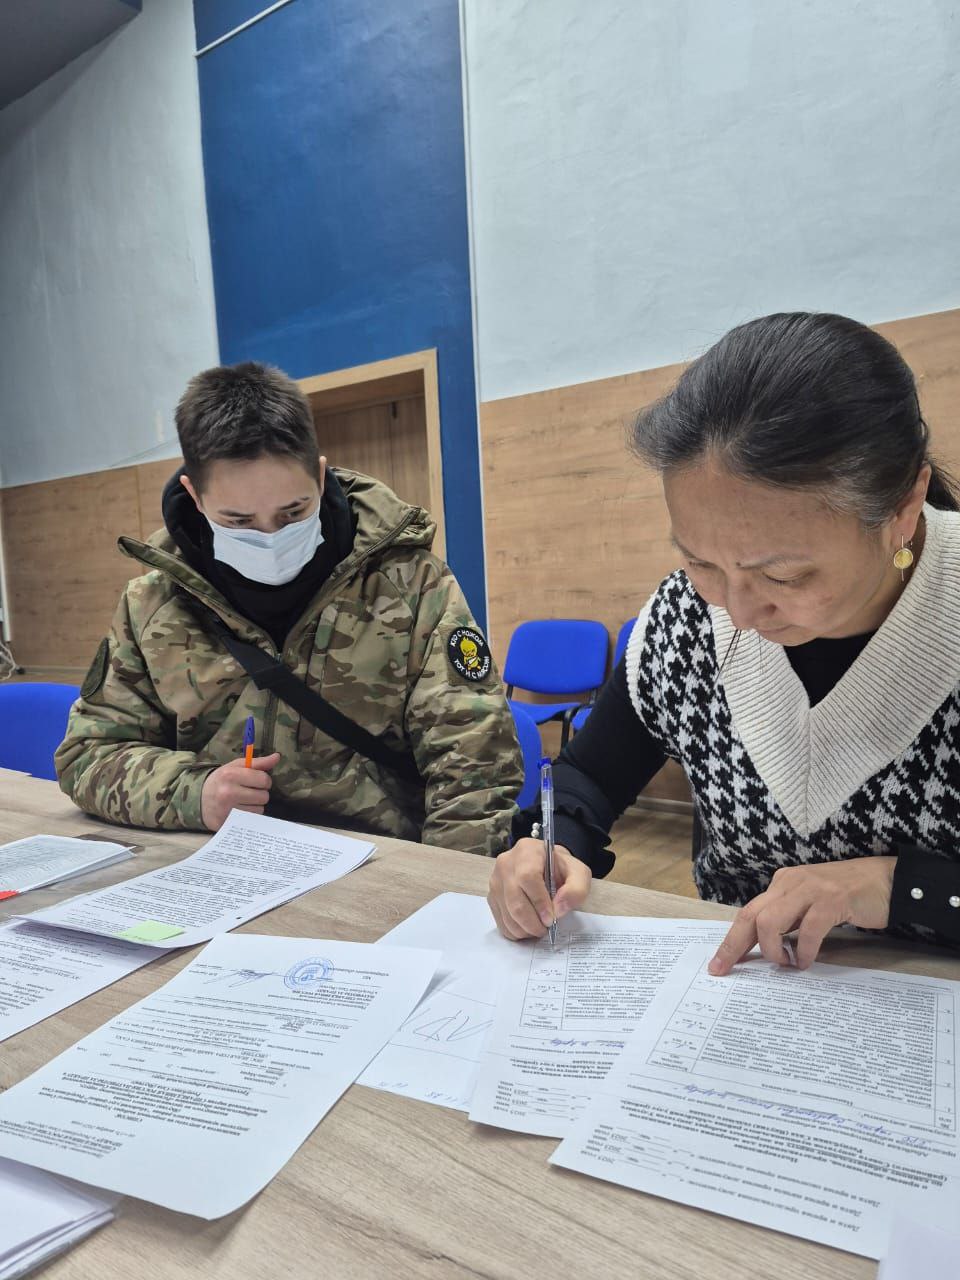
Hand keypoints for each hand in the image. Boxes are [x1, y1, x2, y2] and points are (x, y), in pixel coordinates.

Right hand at [200, 752, 279, 830]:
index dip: (264, 780)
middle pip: (264, 796)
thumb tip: (277, 757)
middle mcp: (228, 793)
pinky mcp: (228, 823)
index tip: (257, 781)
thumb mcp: (236, 767)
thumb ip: (258, 763)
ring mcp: (227, 810)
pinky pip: (251, 820)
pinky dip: (249, 816)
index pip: (263, 779)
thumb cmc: (221, 780)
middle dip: (260, 793)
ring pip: (259, 810)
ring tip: (243, 801)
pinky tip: (240, 810)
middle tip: (249, 792)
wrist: (198, 798)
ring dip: (255, 806)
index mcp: (231, 775)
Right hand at [488, 838, 591, 939]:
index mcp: (527, 851)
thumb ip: (576, 889)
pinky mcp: (492, 897)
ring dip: (525, 929)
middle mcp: (506, 864)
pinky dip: (515, 931)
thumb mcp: (578, 873)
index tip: (551, 918)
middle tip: (547, 928)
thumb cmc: (560, 869)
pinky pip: (500, 921)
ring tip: (539, 928)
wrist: (545, 866)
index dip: (539, 902)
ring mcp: (495, 881)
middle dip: (533, 922)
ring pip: (506, 914)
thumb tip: (558, 910)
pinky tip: (528, 927)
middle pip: (514, 900)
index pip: (527, 878)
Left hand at [708, 856, 896, 974]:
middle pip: (751, 916)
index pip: (748, 913)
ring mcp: (810, 889)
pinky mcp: (832, 900)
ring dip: (773, 950)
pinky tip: (808, 961)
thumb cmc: (848, 896)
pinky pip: (807, 930)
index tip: (718, 964)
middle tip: (728, 970)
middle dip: (734, 946)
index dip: (731, 940)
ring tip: (787, 963)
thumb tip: (767, 949)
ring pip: (771, 921)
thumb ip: (789, 920)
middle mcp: (790, 883)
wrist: (887, 880)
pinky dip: (805, 951)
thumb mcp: (810, 904)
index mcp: (782, 884)